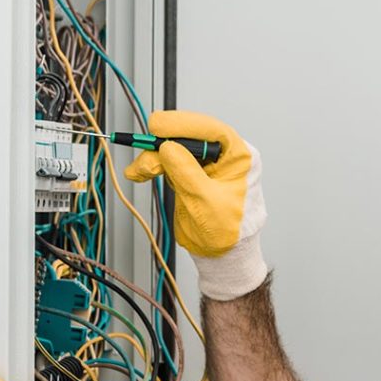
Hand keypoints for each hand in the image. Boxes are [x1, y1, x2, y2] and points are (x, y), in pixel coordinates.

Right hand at [125, 111, 267, 299]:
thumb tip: (168, 147)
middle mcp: (224, 156)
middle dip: (163, 145)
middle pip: (189, 136)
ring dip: (153, 157)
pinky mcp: (191, 174)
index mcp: (240, 157)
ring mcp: (206, 164)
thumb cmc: (230, 233)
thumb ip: (187, 173)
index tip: (158, 125)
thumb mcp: (207, 202)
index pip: (211, 129)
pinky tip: (140, 172)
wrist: (224, 256)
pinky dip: (153, 166)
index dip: (183, 124)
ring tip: (141, 171)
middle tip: (147, 154)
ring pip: (174, 148)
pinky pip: (169, 162)